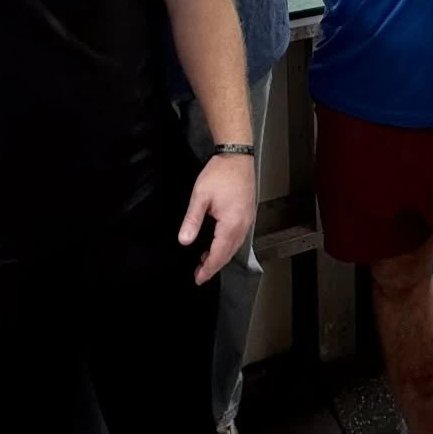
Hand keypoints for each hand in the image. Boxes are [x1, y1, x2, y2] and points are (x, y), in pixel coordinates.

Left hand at [179, 154, 255, 284]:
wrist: (237, 155)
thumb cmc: (218, 174)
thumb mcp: (200, 196)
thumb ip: (192, 221)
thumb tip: (184, 242)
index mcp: (231, 224)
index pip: (219, 254)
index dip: (208, 269)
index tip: (197, 279)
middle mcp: (243, 226)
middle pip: (228, 253)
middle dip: (214, 265)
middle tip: (199, 273)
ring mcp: (248, 220)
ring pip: (235, 246)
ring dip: (221, 256)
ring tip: (205, 261)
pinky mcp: (248, 213)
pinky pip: (238, 237)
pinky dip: (228, 245)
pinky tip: (218, 243)